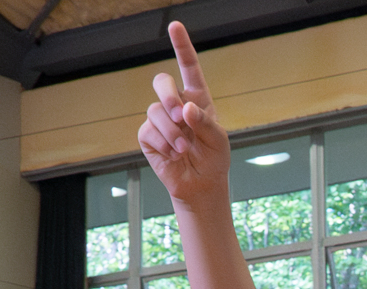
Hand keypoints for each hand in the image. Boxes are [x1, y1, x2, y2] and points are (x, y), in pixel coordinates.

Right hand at [138, 24, 231, 209]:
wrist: (201, 184)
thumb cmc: (214, 158)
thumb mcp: (218, 140)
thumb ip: (205, 122)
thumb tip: (186, 108)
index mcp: (197, 98)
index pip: (188, 67)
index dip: (181, 46)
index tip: (175, 26)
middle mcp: (176, 104)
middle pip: (161, 82)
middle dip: (168, 95)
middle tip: (179, 115)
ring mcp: (160, 119)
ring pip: (155, 110)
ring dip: (171, 131)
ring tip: (183, 148)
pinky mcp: (148, 135)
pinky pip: (149, 131)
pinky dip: (163, 144)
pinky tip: (173, 155)